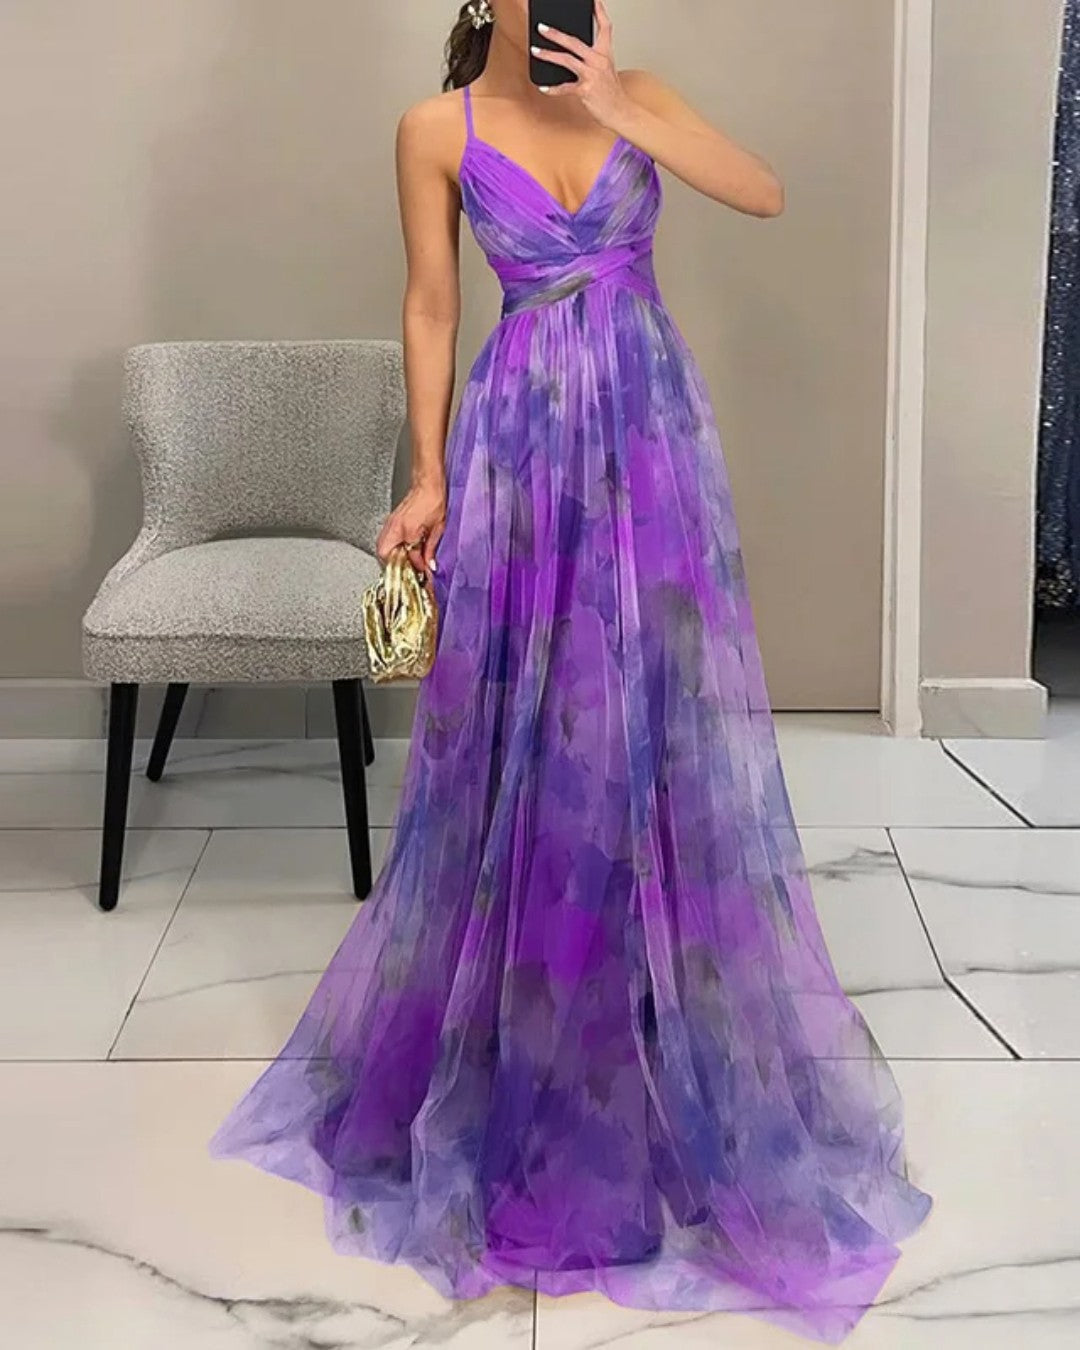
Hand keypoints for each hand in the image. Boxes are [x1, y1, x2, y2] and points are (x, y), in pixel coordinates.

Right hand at [375, 477, 445, 574]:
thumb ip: (430, 549)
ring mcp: (390, 523)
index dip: (416, 566)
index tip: (423, 570)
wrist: (427, 483)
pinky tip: (403, 548)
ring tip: (406, 560)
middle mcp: (394, 527)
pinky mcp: (390, 521)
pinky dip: (392, 547)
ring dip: (392, 556)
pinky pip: (385, 540)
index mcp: (407, 530)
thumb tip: (428, 564)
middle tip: (408, 568)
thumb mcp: (438, 528)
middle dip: (395, 564)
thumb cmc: (433, 500)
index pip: (407, 557)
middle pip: (384, 554)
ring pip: (382, 547)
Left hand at [532, 1, 629, 129]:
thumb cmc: (611, 93)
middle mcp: (599, 61)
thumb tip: (573, 53)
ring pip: (566, 60)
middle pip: (574, 41)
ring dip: (548, 55)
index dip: (598, 11)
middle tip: (542, 27)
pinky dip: (553, 88)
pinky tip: (543, 87)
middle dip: (556, 34)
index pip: (604, 27)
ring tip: (535, 51)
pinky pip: (565, 87)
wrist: (620, 112)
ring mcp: (592, 74)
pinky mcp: (586, 90)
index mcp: (605, 54)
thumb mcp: (606, 70)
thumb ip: (593, 59)